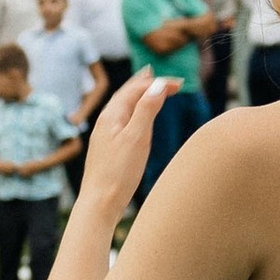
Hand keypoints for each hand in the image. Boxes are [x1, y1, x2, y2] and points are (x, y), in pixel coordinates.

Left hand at [70, 66, 169, 222]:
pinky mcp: (107, 149)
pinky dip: (133, 111)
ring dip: (138, 95)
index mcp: (112, 115)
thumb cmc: (118, 173)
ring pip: (123, 107)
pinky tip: (135, 119)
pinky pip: (121, 120)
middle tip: (160, 76)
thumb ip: (147, 109)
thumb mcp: (138, 138)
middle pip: (126, 94)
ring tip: (147, 89)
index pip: (136, 88)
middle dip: (145, 83)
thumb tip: (157, 85)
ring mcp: (105, 135)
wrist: (99, 204)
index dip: (158, 83)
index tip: (180, 84)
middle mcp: (105, 121)